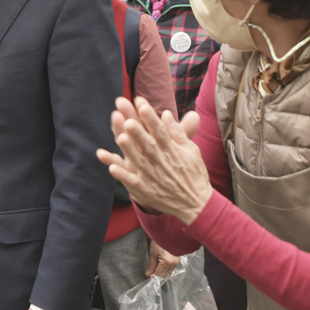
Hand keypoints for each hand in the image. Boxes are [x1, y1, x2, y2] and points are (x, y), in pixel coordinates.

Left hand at [97, 96, 211, 224]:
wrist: (197, 205)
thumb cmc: (194, 174)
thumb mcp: (191, 151)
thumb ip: (177, 133)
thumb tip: (165, 113)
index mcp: (173, 151)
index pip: (160, 132)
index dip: (150, 118)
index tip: (141, 104)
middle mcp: (163, 163)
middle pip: (148, 145)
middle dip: (139, 132)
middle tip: (128, 120)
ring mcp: (154, 178)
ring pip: (139, 162)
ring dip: (129, 150)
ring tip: (120, 138)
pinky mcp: (148, 192)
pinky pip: (134, 183)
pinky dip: (123, 176)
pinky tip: (112, 168)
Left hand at [146, 240, 179, 278]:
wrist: (168, 232)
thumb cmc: (159, 241)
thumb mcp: (153, 253)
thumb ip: (151, 265)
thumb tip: (148, 275)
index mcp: (167, 263)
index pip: (159, 274)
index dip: (152, 277)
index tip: (147, 277)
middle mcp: (174, 264)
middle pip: (165, 275)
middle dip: (158, 276)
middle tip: (150, 273)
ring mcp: (177, 262)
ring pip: (169, 272)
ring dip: (162, 273)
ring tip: (155, 269)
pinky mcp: (178, 259)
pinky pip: (172, 268)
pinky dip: (166, 269)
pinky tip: (161, 266)